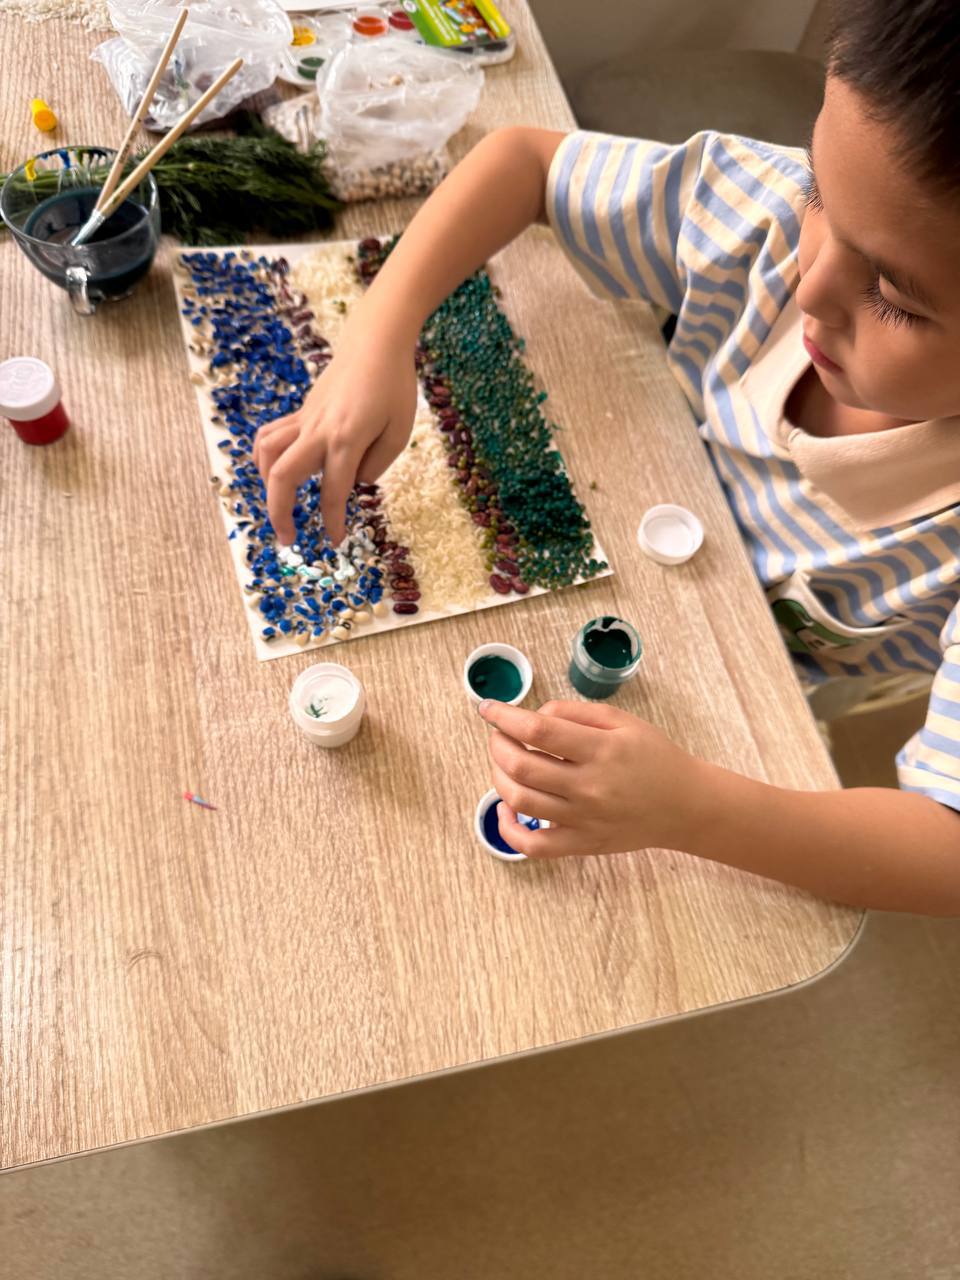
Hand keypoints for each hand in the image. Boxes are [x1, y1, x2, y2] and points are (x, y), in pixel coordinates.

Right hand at [253, 324, 417, 544]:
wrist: (375, 342)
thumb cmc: (394, 386)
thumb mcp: (399, 432)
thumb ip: (376, 465)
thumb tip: (353, 484)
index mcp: (347, 439)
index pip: (333, 492)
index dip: (332, 522)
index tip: (334, 542)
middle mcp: (318, 431)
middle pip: (283, 475)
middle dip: (279, 512)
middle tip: (288, 538)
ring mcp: (305, 419)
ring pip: (267, 453)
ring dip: (266, 485)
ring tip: (280, 507)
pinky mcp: (301, 412)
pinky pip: (271, 436)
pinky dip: (265, 457)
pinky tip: (273, 472)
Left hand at [478, 698, 705, 858]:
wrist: (685, 806)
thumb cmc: (653, 757)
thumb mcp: (622, 720)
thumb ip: (574, 712)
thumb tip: (533, 716)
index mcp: (602, 749)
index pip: (538, 730)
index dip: (504, 717)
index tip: (489, 709)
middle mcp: (590, 786)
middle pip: (522, 766)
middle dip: (498, 745)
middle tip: (499, 735)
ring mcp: (584, 820)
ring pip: (520, 801)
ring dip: (498, 778)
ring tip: (503, 764)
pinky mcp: (582, 844)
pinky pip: (533, 846)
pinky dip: (508, 830)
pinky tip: (506, 809)